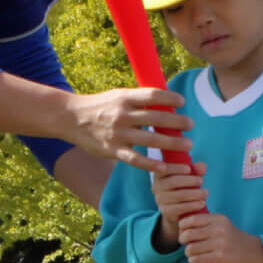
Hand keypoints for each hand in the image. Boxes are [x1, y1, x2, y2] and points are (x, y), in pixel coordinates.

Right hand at [64, 87, 188, 169]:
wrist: (71, 118)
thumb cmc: (100, 106)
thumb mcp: (118, 96)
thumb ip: (139, 100)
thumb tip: (166, 102)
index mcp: (124, 98)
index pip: (153, 95)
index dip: (170, 98)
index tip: (182, 102)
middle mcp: (122, 115)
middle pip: (156, 117)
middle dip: (177, 122)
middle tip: (191, 125)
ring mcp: (118, 134)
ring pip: (151, 139)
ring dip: (172, 143)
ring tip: (188, 145)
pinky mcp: (113, 150)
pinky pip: (136, 159)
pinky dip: (152, 164)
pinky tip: (165, 167)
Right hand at [148, 159, 208, 249]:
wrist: (178, 210)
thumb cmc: (184, 187)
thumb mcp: (189, 176)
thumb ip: (196, 169)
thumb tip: (202, 168)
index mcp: (160, 174)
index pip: (165, 169)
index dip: (176, 168)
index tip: (189, 169)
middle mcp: (157, 186)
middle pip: (173, 182)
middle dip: (190, 180)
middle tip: (201, 181)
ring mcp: (160, 200)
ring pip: (179, 195)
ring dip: (195, 193)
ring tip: (205, 193)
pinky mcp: (166, 211)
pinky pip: (180, 208)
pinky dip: (193, 205)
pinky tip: (202, 203)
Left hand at [178, 208, 262, 262]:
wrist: (254, 252)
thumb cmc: (234, 238)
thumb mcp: (223, 224)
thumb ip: (207, 222)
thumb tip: (183, 225)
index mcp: (218, 219)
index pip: (192, 219)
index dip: (182, 226)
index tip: (182, 230)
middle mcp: (219, 230)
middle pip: (188, 234)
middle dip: (182, 240)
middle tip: (185, 243)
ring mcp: (219, 244)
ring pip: (190, 248)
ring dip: (188, 252)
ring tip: (192, 253)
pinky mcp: (219, 257)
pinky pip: (196, 259)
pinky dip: (193, 260)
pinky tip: (196, 260)